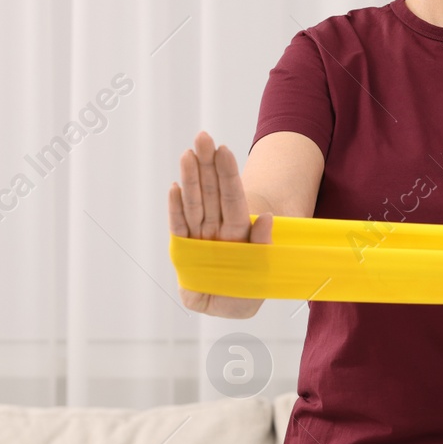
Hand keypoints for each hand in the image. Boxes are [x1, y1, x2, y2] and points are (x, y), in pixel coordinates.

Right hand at [168, 130, 272, 317]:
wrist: (230, 306)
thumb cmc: (249, 286)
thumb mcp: (263, 267)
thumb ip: (263, 244)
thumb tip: (268, 218)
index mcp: (240, 232)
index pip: (233, 199)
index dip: (228, 175)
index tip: (224, 150)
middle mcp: (218, 229)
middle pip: (212, 193)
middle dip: (207, 165)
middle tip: (203, 137)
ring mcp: (200, 237)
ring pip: (195, 203)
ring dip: (191, 179)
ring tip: (188, 153)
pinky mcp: (184, 250)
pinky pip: (179, 227)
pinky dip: (176, 208)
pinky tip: (174, 187)